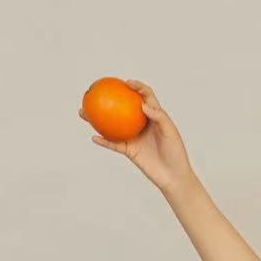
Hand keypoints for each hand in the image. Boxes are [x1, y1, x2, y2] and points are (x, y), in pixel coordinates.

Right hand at [80, 79, 194, 193]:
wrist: (173, 177)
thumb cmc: (176, 153)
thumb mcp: (171, 133)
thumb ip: (159, 117)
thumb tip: (142, 105)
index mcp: (154, 117)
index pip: (145, 97)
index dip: (137, 87)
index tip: (127, 83)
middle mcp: (141, 124)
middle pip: (123, 107)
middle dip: (110, 98)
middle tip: (98, 90)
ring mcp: (134, 137)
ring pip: (112, 125)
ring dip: (97, 119)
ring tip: (84, 112)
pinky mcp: (129, 150)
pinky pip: (113, 144)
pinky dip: (103, 141)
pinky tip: (94, 137)